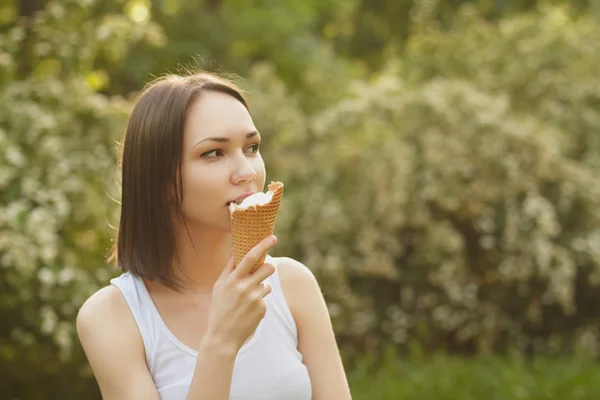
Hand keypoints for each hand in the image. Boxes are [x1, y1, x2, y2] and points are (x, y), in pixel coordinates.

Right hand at [204, 235, 277, 353]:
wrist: (222, 337)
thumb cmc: (219, 309)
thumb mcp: (219, 287)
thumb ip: (229, 269)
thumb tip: (236, 249)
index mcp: (231, 280)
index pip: (250, 257)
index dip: (263, 245)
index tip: (273, 237)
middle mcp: (244, 287)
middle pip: (267, 268)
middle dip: (268, 267)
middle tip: (264, 271)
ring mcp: (254, 299)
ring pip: (268, 285)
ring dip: (262, 288)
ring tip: (248, 299)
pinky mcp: (262, 309)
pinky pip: (265, 299)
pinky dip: (259, 303)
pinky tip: (248, 312)